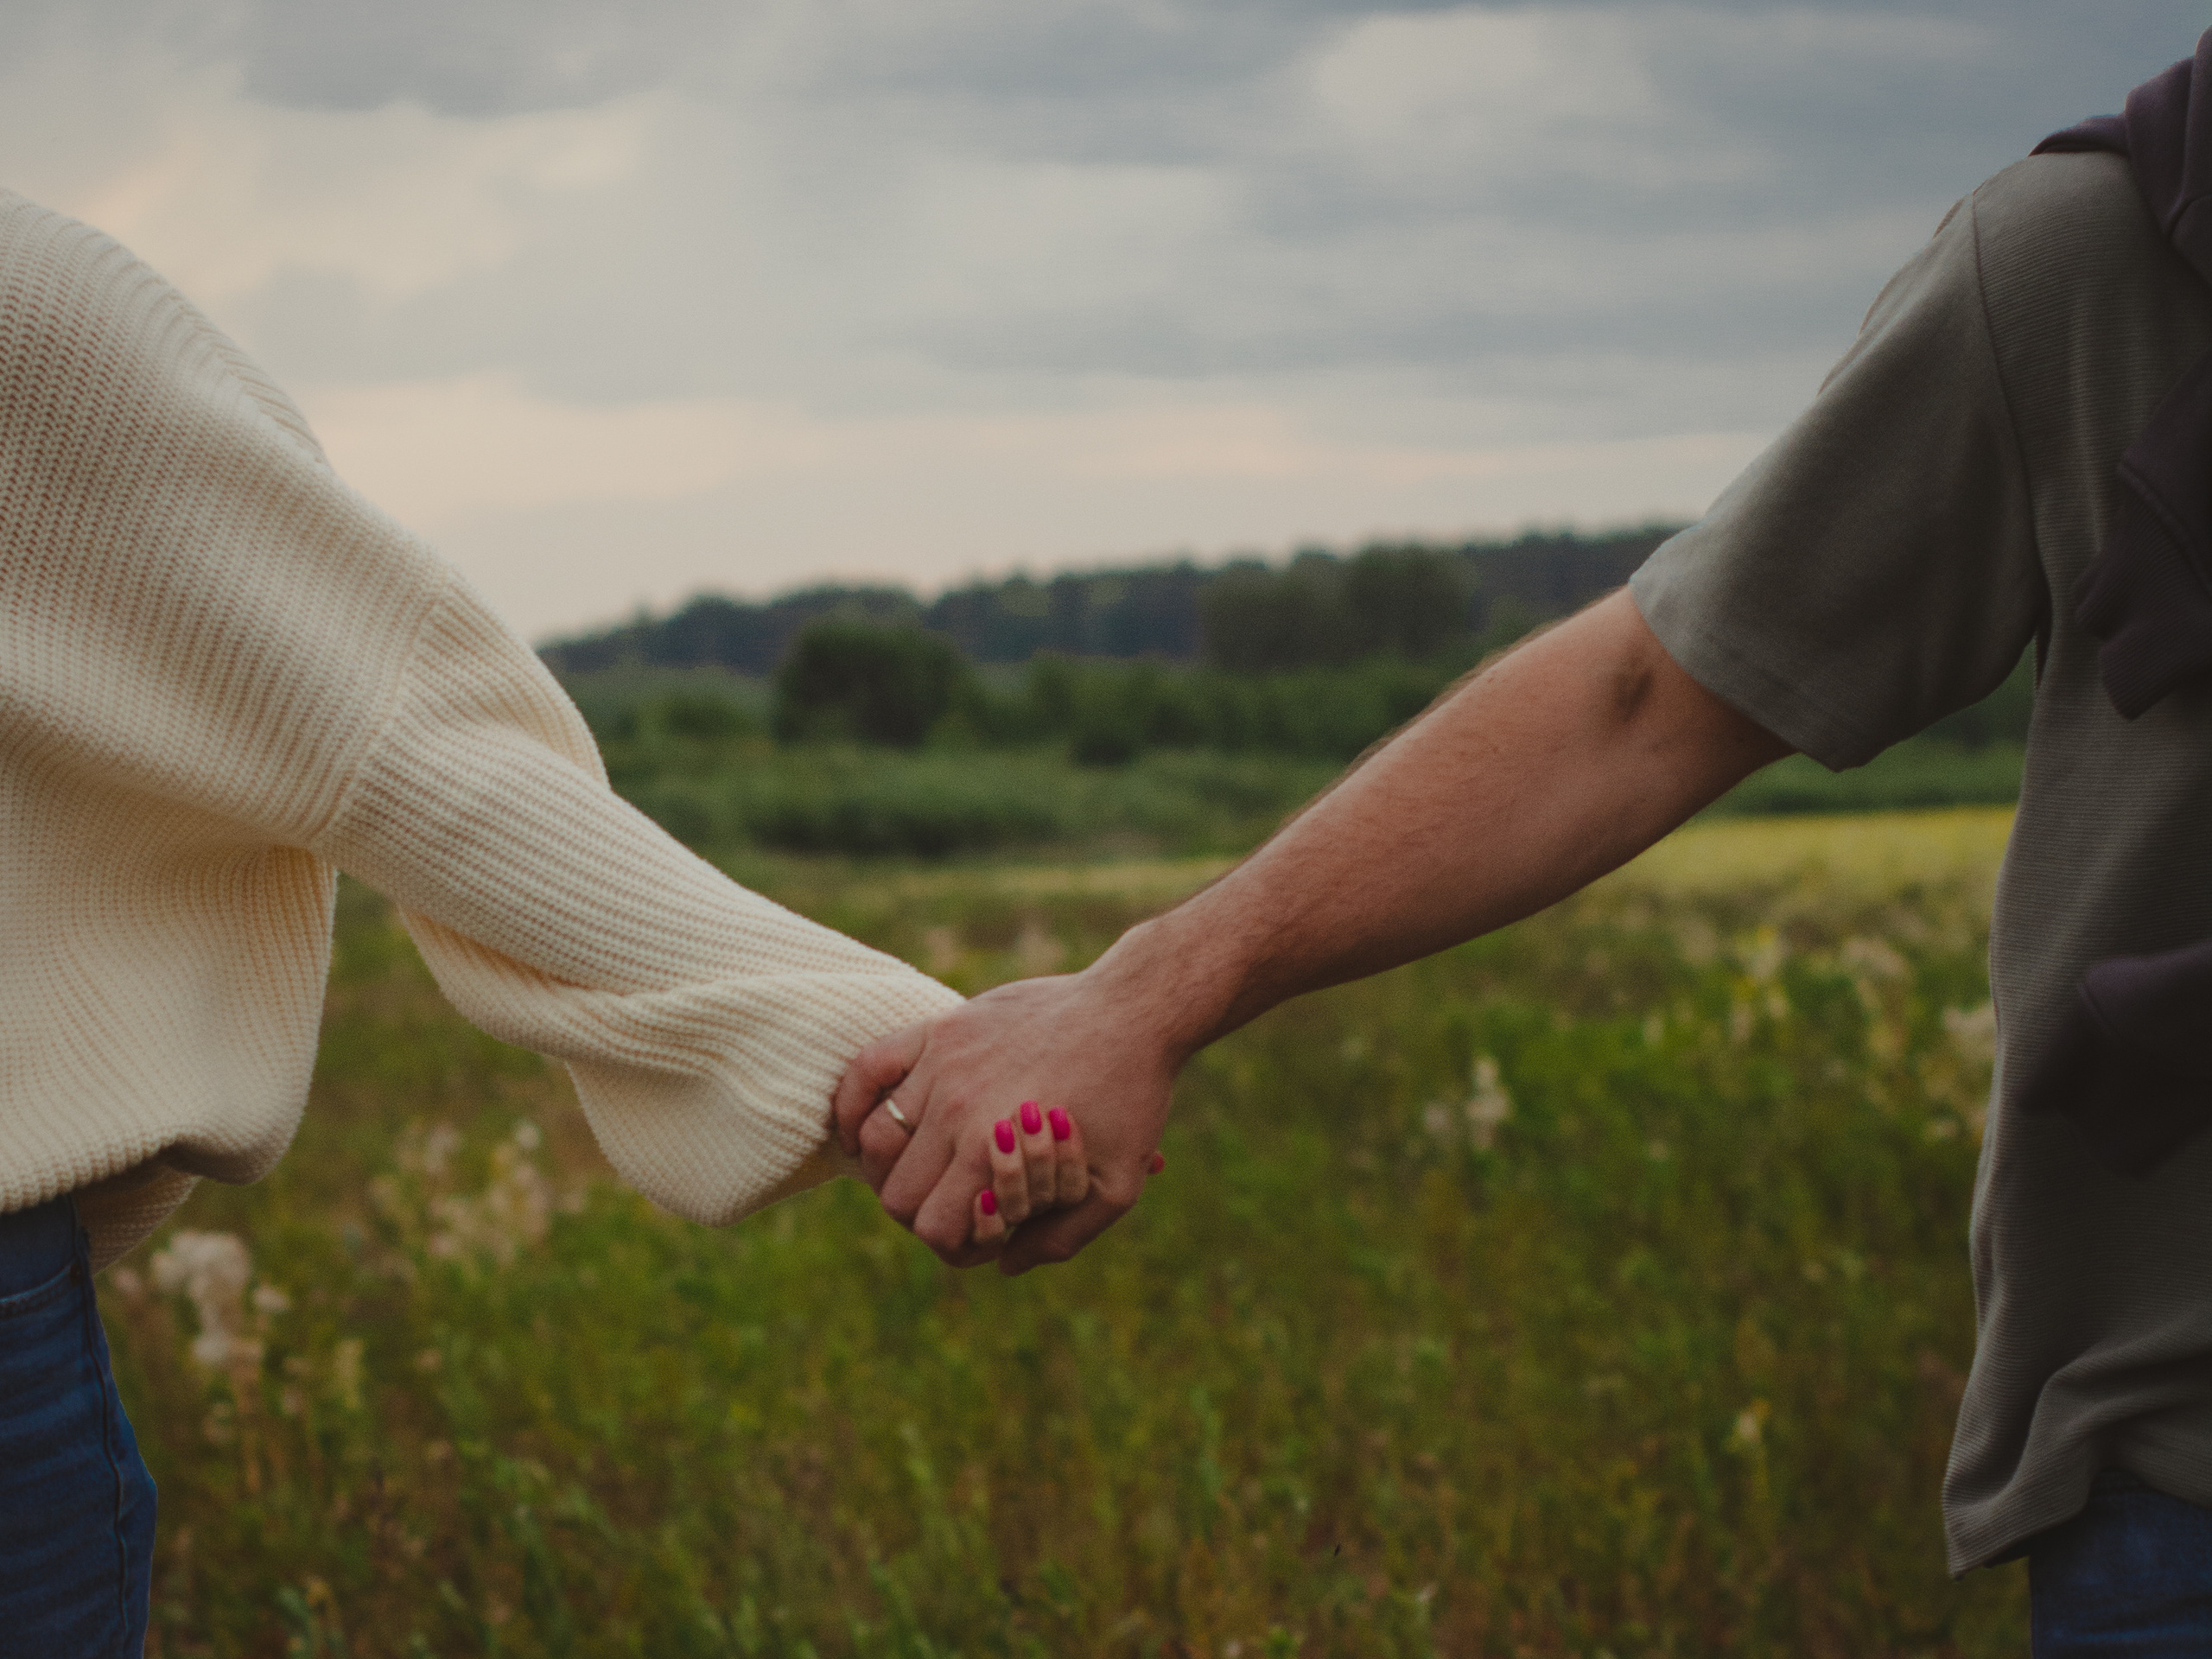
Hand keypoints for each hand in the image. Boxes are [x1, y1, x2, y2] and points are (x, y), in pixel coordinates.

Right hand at [833, 967, 1180, 1272]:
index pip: (932, 1228)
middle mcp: (955, 1111)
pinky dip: (850, 1106)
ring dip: (890, 1168)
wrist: (1134, 1011)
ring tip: (925, 1169)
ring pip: (872, 1140)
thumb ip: (1063, 1238)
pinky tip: (860, 1130)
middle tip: (958, 1203)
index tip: (982, 1235)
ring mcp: (941, 1064)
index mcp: (993, 1154)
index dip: (954, 1245)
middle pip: (896, 1193)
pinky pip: (866, 1068)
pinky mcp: (940, 1028)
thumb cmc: (1133, 1098)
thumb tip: (1003, 1264)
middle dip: (925, 1212)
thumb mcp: (1118, 1187)